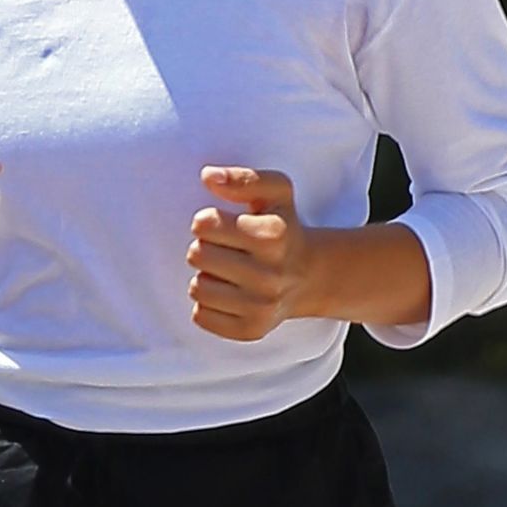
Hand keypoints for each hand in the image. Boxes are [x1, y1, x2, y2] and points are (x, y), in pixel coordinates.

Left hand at [186, 164, 323, 340]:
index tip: (224, 224)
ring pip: (197, 287)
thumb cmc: (284, 227)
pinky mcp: (251, 330)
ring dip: (206, 276)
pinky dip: (208, 304)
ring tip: (228, 271)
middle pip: (197, 255)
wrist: (310, 277)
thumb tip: (208, 176)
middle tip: (226, 249)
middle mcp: (270, 275)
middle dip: (205, 248)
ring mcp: (262, 307)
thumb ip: (243, 178)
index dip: (207, 221)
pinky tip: (229, 293)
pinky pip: (201, 316)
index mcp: (274, 235)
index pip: (204, 224)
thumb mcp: (275, 193)